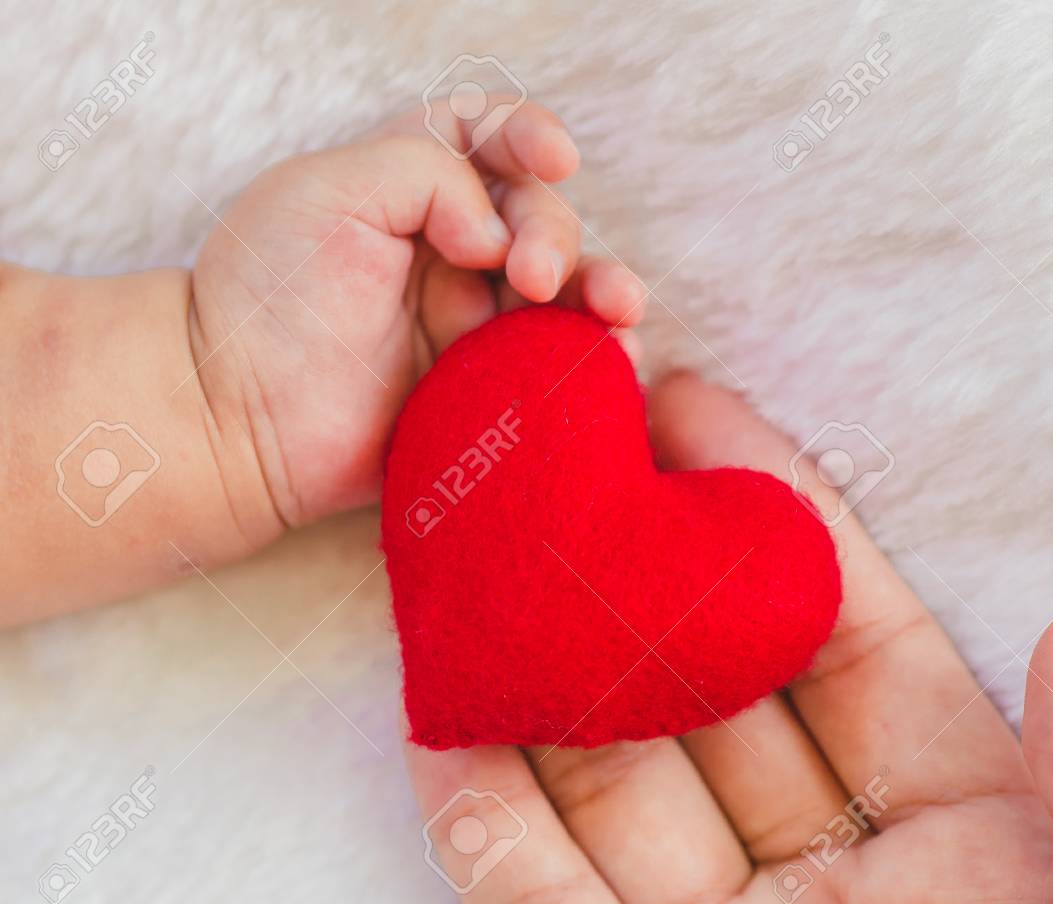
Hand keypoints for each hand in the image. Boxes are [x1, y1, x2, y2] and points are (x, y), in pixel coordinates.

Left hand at [190, 100, 643, 529]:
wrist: (237, 418)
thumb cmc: (268, 296)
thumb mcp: (330, 190)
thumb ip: (425, 172)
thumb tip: (499, 237)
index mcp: (413, 190)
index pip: (489, 142)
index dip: (529, 139)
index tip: (552, 156)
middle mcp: (452, 254)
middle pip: (539, 222)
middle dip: (555, 236)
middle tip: (533, 277)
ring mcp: (474, 328)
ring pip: (565, 299)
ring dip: (605, 295)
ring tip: (619, 312)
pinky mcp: (486, 395)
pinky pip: (555, 374)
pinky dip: (594, 365)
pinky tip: (614, 362)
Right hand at [406, 375, 1052, 903]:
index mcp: (983, 867)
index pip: (868, 657)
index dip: (787, 536)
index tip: (704, 430)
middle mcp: (848, 900)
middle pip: (724, 707)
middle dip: (646, 589)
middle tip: (563, 472)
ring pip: (617, 795)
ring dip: (546, 684)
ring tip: (473, 569)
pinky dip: (483, 828)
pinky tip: (433, 726)